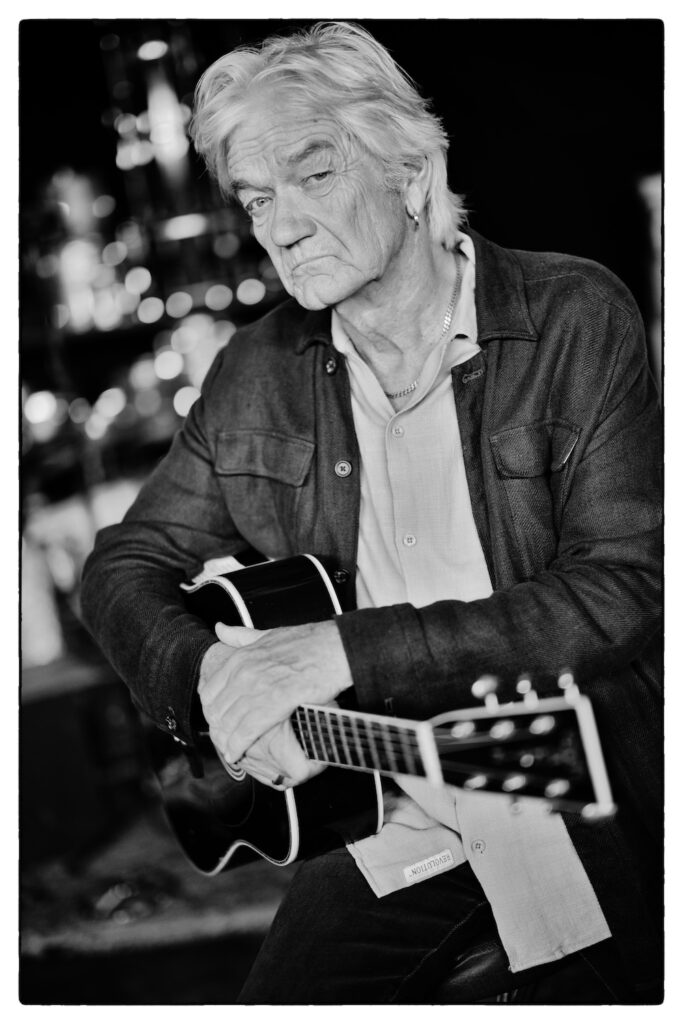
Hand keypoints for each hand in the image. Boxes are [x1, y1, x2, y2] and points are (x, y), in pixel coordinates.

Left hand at [197, 619, 352, 786]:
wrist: (334, 648)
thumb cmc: (307, 642)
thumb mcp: (267, 633)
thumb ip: (240, 636)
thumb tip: (219, 629)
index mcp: (241, 657)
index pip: (209, 691)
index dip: (210, 710)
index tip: (216, 719)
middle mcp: (244, 672)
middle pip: (217, 709)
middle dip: (217, 728)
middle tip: (221, 740)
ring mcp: (259, 687)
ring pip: (230, 721)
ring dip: (226, 740)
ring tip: (228, 751)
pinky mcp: (276, 702)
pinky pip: (248, 729)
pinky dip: (239, 745)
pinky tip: (236, 754)